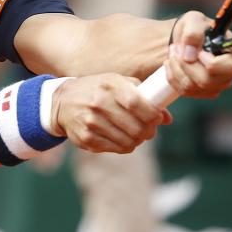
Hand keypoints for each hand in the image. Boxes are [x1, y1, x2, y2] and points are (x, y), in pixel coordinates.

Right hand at [51, 74, 170, 153]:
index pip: (136, 103)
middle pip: (135, 127)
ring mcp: (91, 122)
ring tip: (136, 134)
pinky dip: (125, 146)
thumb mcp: (117, 83)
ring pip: (128, 141)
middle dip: (149, 131)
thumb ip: (143, 96)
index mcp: (109, 85)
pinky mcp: (86, 139)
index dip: (152, 114)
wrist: (63, 102)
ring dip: (138, 140)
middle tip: (150, 130)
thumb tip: (167, 118)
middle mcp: (98, 103)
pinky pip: (116, 149)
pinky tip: (122, 138)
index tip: (157, 118)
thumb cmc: (97, 90)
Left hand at [165, 11, 231, 98]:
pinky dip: (173, 76)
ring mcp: (216, 85)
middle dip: (185, 64)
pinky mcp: (202, 92)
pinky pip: (184, 91)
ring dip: (176, 68)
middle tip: (176, 48)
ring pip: (191, 87)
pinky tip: (172, 63)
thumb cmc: (194, 28)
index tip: (198, 51)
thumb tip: (190, 56)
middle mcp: (229, 73)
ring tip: (173, 52)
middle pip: (206, 81)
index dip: (211, 62)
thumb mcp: (193, 20)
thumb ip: (193, 32)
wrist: (184, 40)